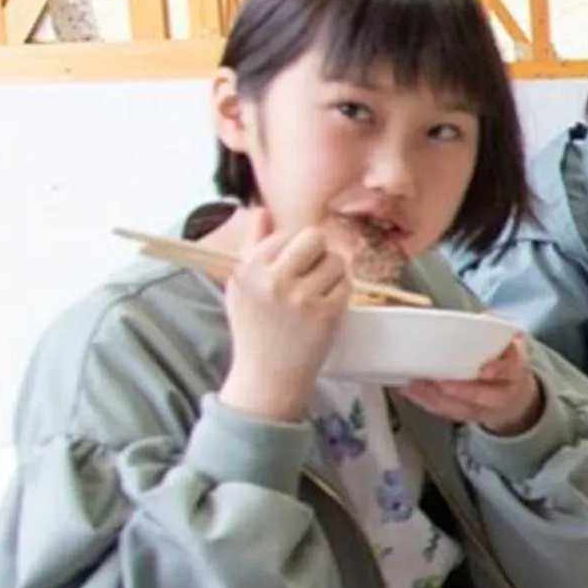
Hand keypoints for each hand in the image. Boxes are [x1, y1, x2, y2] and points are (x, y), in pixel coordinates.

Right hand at [215, 208, 351, 422]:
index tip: (294, 266)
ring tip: (319, 292)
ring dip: (334, 274)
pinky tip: (327, 306)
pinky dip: (342, 293)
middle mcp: (273, 279)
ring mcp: (300, 297)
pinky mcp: (325, 313)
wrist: (266, 376)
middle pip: (315, 238)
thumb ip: (252, 246)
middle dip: (319, 253)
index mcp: (249, 268)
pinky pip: (347, 285)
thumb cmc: (253, 329)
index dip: (296, 248)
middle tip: (313, 274)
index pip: (287, 233)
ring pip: (336, 261)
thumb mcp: (240, 286)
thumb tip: (262, 211)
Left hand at [403, 334, 545, 436]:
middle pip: (481, 397)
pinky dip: (428, 404)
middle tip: (436, 380)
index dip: (496, 371)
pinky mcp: (469, 417)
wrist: (517, 398)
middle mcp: (503, 395)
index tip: (482, 370)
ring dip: (435, 398)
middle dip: (458, 390)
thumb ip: (498, 331)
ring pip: (461, 409)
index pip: (508, 372)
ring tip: (414, 385)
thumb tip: (482, 316)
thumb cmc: (508, 365)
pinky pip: (448, 413)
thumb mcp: (512, 345)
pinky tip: (412, 393)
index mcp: (515, 373)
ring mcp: (486, 410)